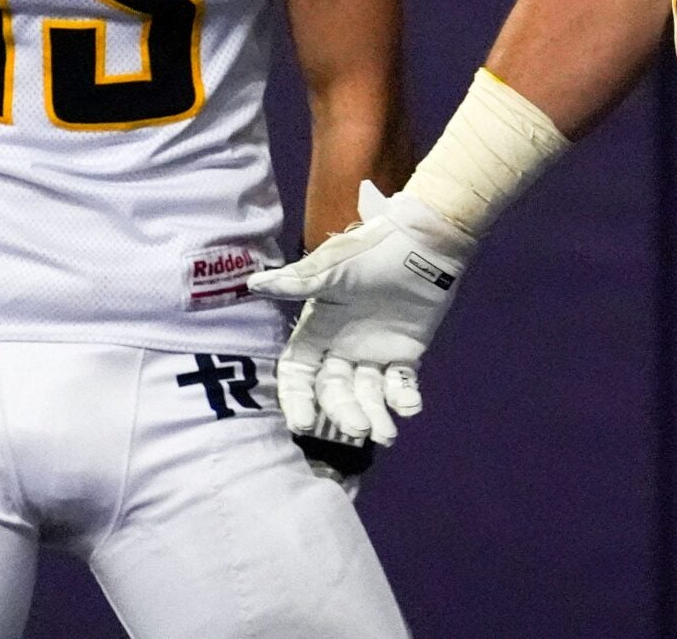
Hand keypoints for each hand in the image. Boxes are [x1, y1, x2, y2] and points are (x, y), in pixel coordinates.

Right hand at [247, 183, 474, 444]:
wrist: (424, 242)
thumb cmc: (372, 251)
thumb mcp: (331, 268)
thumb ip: (295, 284)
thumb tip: (252, 285)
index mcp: (318, 328)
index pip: (299, 372)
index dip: (298, 398)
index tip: (303, 423)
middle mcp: (341, 346)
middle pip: (335, 390)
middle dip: (344, 412)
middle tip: (359, 430)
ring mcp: (372, 352)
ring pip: (367, 394)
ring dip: (374, 414)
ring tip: (387, 434)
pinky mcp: (404, 353)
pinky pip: (400, 383)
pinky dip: (404, 398)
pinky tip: (410, 407)